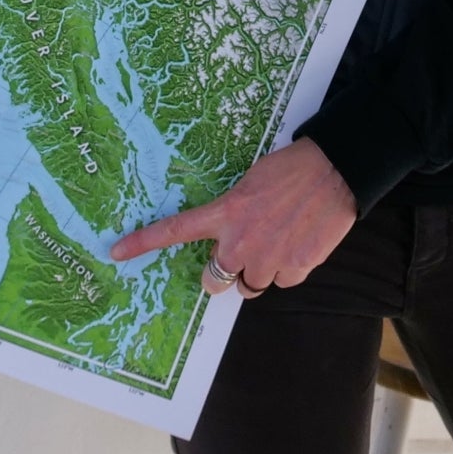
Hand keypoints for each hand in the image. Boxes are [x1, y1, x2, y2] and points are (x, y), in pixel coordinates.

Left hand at [109, 138, 356, 296]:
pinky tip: (300, 242)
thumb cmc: (292, 167)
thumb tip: (234, 232)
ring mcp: (267, 259)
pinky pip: (284, 281)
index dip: (144, 243)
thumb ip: (235, 213)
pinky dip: (290, 267)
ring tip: (280, 240)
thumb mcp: (251, 182)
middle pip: (215, 281)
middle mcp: (239, 242)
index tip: (116, 253)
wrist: (335, 169)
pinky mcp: (295, 268)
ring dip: (260, 270)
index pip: (176, 230)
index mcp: (225, 213)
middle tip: (241, 254)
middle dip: (224, 273)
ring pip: (251, 285)